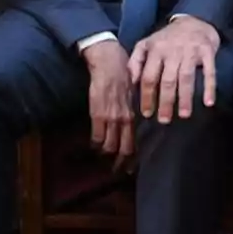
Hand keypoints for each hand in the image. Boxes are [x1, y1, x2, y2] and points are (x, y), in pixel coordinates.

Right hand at [83, 39, 134, 170]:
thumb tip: (138, 121)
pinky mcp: (97, 113)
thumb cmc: (125, 75)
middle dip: (121, 163)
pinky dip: (95, 144)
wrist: (110, 63)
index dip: (134, 157)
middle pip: (124, 149)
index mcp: (137, 113)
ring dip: (106, 156)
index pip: (137, 141)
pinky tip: (95, 147)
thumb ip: (135, 109)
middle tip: (118, 170)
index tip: (132, 167)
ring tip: (105, 162)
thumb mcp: (136, 94)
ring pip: (109, 146)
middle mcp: (126, 118)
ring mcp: (112, 117)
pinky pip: (96, 136)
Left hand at [129, 15, 220, 123]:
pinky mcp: (208, 52)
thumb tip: (131, 82)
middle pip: (167, 80)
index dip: (147, 96)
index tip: (147, 113)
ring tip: (183, 115)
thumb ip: (136, 61)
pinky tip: (209, 102)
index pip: (149, 77)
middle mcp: (173, 51)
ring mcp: (191, 51)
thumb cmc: (168, 38)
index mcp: (156, 50)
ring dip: (185, 98)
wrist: (195, 20)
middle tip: (164, 120)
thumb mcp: (147, 44)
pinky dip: (210, 87)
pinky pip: (209, 72)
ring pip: (186, 78)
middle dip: (165, 102)